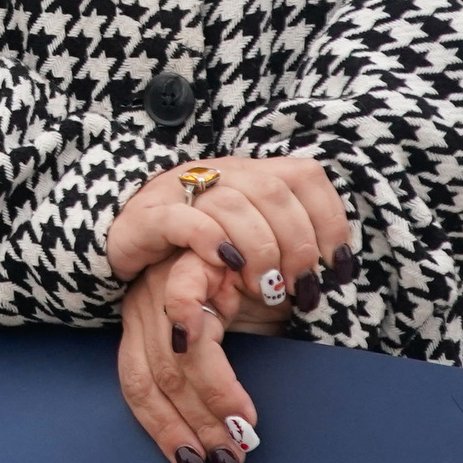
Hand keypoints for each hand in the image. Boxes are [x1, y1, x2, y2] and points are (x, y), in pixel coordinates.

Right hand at [106, 153, 352, 321]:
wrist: (122, 242)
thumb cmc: (198, 255)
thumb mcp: (251, 247)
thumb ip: (288, 247)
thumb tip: (339, 271)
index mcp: (250, 174)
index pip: (304, 176)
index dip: (330, 219)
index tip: (338, 266)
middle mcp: (219, 173)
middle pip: (272, 190)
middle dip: (297, 244)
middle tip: (300, 289)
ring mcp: (181, 190)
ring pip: (233, 202)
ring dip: (260, 249)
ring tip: (265, 289)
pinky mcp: (149, 216)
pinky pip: (184, 218)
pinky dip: (212, 240)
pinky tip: (229, 264)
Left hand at [118, 250, 269, 462]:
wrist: (263, 223)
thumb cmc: (248, 288)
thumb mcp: (231, 338)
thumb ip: (218, 376)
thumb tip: (229, 440)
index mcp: (145, 324)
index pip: (137, 386)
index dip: (163, 430)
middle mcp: (144, 305)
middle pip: (155, 378)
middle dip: (195, 427)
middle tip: (229, 462)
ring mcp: (162, 282)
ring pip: (173, 357)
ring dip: (212, 403)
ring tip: (243, 433)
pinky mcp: (188, 259)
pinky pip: (184, 306)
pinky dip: (209, 358)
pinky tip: (237, 392)